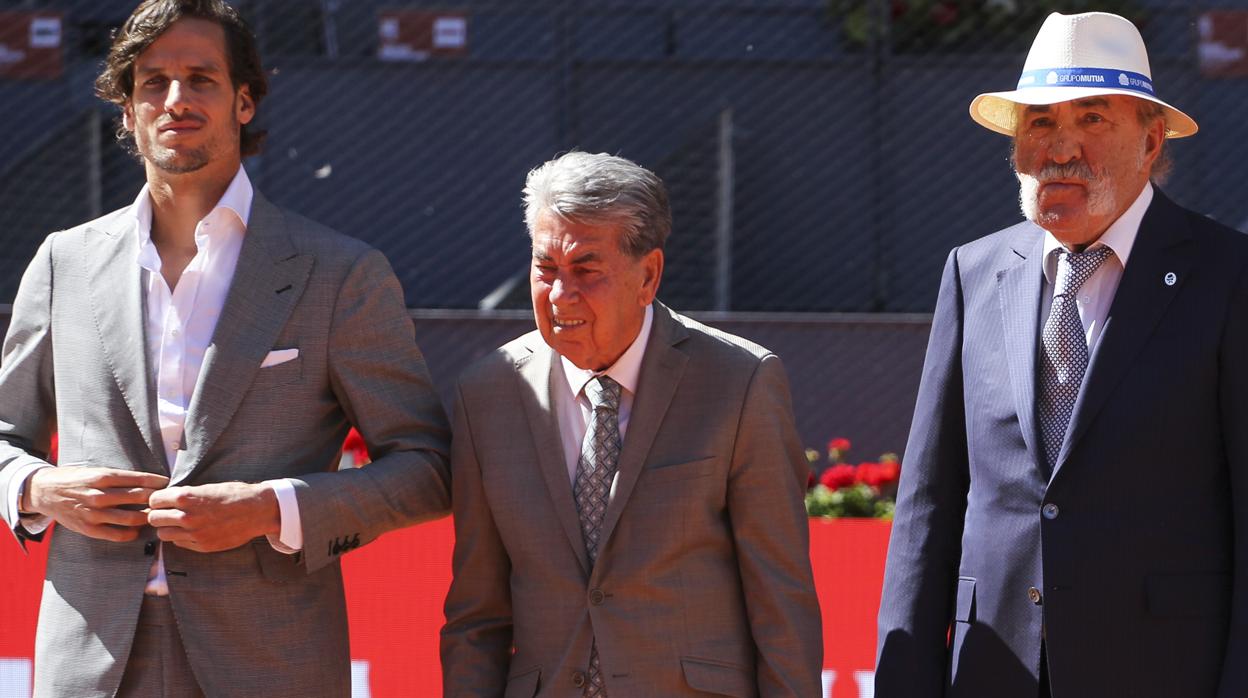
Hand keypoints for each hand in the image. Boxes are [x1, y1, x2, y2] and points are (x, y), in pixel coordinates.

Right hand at [22, 466, 168, 541]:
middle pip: (139, 497)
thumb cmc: (76, 479)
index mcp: (103, 477)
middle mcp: (100, 495)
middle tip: (166, 500)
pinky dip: (131, 533)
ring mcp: (94, 513)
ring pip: (131, 518)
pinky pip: (116, 535)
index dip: (157, 482)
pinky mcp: (88, 528)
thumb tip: (147, 480)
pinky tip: (137, 529)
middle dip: (156, 499)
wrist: (45, 491)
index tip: (168, 483)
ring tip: (155, 515)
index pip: (139, 479)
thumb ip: (119, 477)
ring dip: (147, 517)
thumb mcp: (96, 471)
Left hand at [147, 482, 279, 552]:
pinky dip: (181, 538)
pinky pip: (179, 543)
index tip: (164, 501)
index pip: (154, 500)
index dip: (157, 500)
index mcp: (186, 497)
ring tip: (179, 524)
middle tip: (169, 513)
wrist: (257, 510)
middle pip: (154, 518)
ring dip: (168, 528)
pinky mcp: (202, 545)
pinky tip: (193, 531)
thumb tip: (165, 500)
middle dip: (159, 515)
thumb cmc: (234, 495)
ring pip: (163, 534)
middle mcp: (187, 516)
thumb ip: (185, 495)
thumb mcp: (207, 487)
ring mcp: (194, 533)